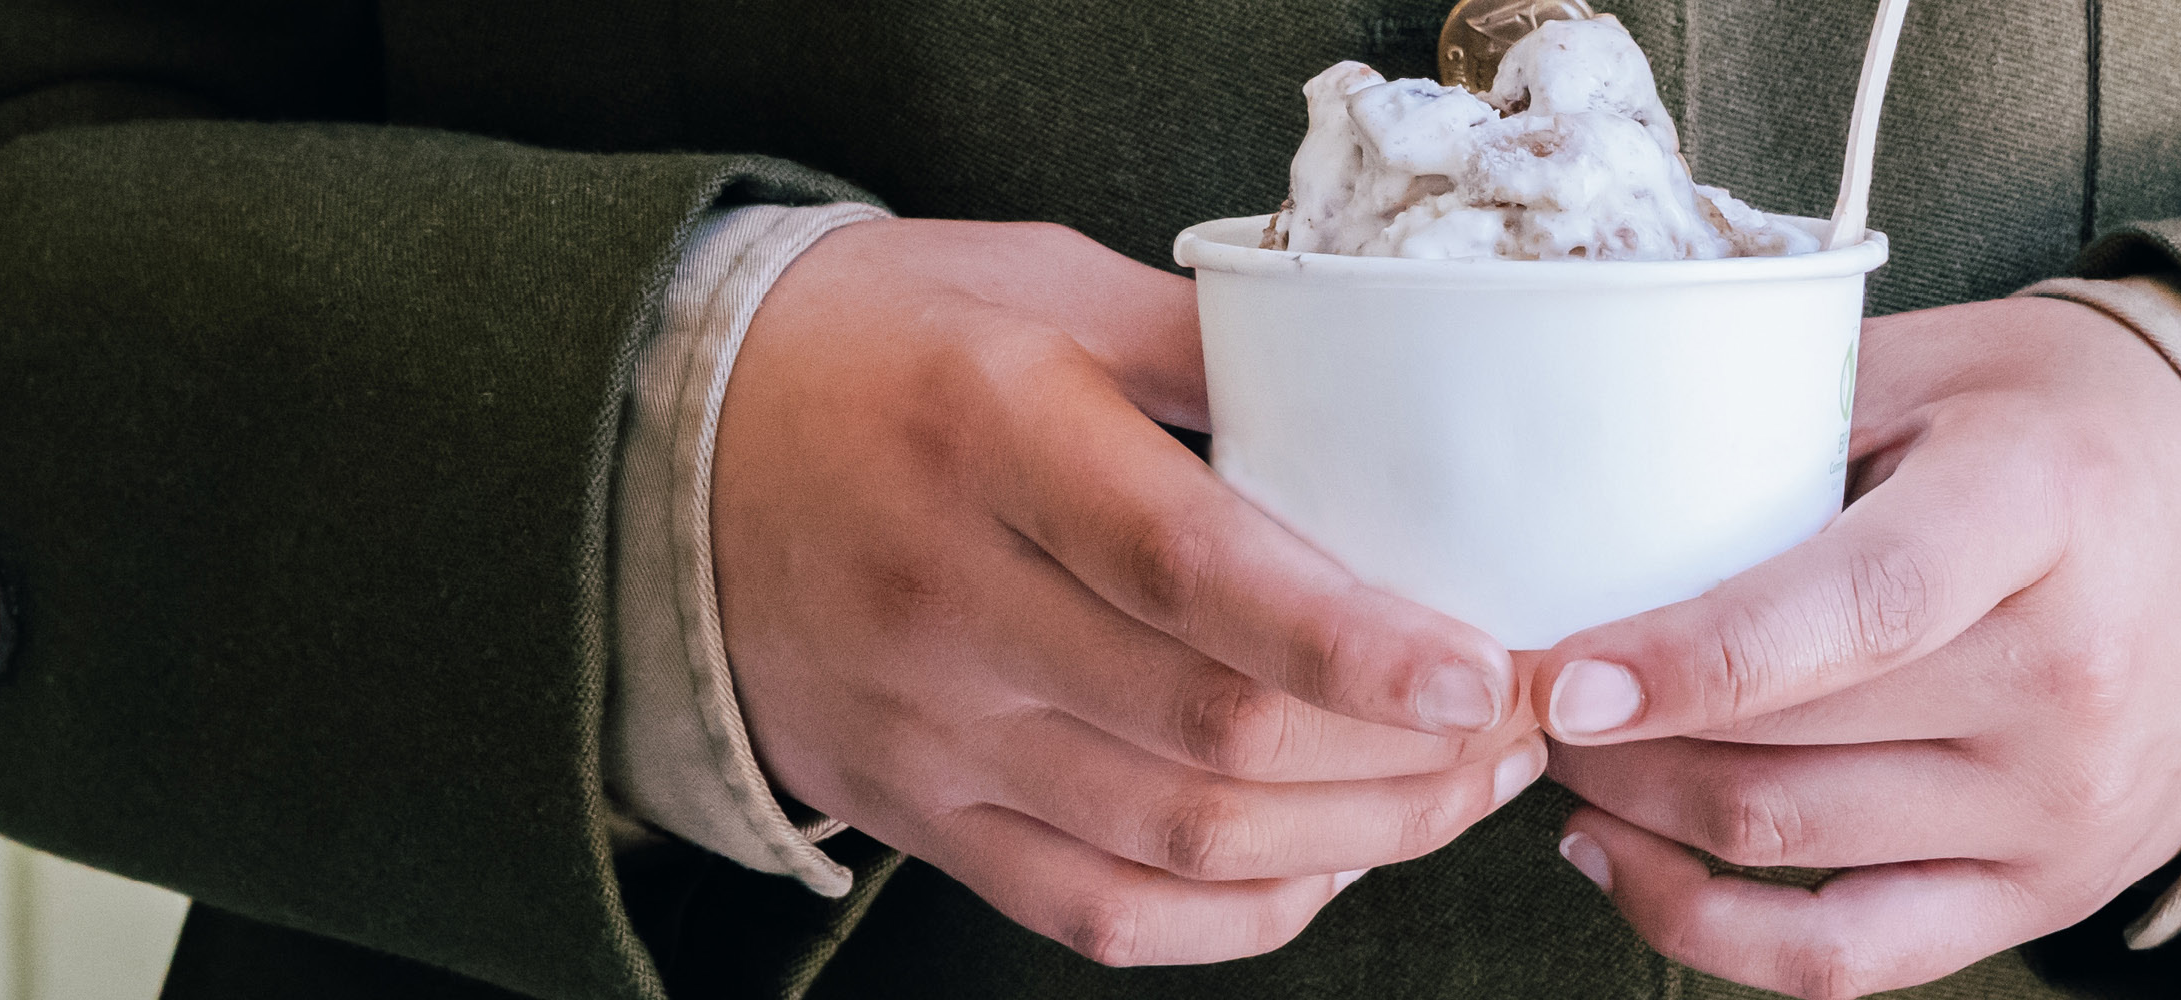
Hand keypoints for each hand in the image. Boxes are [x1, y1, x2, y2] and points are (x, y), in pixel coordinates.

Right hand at [712, 219, 1547, 965]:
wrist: (656, 448)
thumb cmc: (877, 345)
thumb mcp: (1039, 281)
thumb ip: (1215, 342)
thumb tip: (1400, 390)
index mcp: (993, 436)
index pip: (1194, 572)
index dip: (1356, 644)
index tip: (1487, 671)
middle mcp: (952, 599)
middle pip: (1212, 734)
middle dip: (1409, 756)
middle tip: (1524, 722)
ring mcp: (928, 728)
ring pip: (1178, 839)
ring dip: (1359, 835)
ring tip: (1462, 786)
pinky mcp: (916, 812)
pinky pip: (1100, 913)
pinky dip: (1238, 911)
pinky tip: (1322, 857)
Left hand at [1531, 294, 2180, 998]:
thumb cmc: (2062, 429)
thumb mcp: (1941, 370)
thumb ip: (1781, 418)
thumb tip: (1584, 488)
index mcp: (2042, 515)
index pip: (1856, 610)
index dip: (1694, 655)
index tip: (1563, 673)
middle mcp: (2068, 681)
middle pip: (1791, 743)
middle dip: (1614, 728)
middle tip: (1513, 677)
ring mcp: (2063, 808)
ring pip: (1788, 843)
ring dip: (1636, 806)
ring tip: (1561, 744)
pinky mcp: (2048, 892)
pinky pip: (1845, 957)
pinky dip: (1707, 926)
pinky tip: (1620, 856)